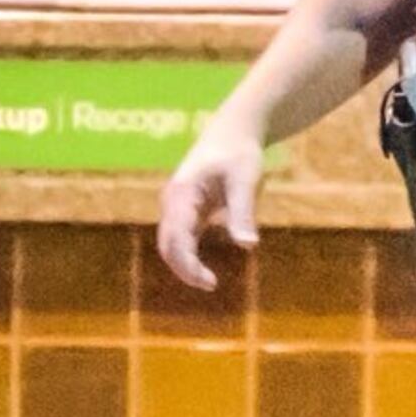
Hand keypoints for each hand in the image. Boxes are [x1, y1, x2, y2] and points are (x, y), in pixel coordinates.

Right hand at [156, 117, 264, 290]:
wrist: (234, 131)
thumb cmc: (240, 152)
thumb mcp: (245, 180)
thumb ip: (244, 212)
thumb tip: (248, 245)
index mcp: (181, 194)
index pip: (176, 239)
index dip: (188, 265)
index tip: (210, 282)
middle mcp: (173, 202)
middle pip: (168, 244)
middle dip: (185, 268)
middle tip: (211, 286)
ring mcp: (177, 206)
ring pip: (172, 243)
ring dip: (185, 264)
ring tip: (210, 282)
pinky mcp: (187, 210)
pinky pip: (182, 238)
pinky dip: (189, 255)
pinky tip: (205, 271)